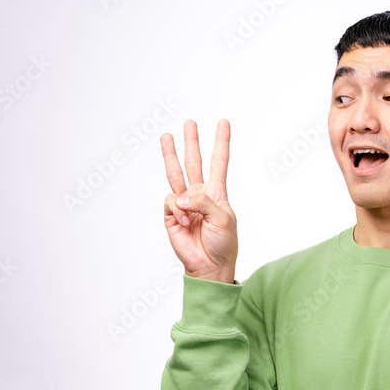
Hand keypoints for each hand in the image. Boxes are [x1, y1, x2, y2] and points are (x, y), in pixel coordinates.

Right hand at [160, 119, 238, 282]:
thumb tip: (182, 196)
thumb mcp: (223, 218)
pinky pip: (171, 202)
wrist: (209, 266)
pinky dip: (177, 209)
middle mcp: (199, 195)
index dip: (221, 142)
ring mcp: (184, 204)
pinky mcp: (171, 215)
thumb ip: (204, 201)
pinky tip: (184, 220)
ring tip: (166, 136)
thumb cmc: (223, 244)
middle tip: (190, 122)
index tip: (224, 123)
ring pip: (175, 174)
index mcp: (217, 193)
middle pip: (194, 162)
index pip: (219, 162)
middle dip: (191, 142)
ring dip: (170, 155)